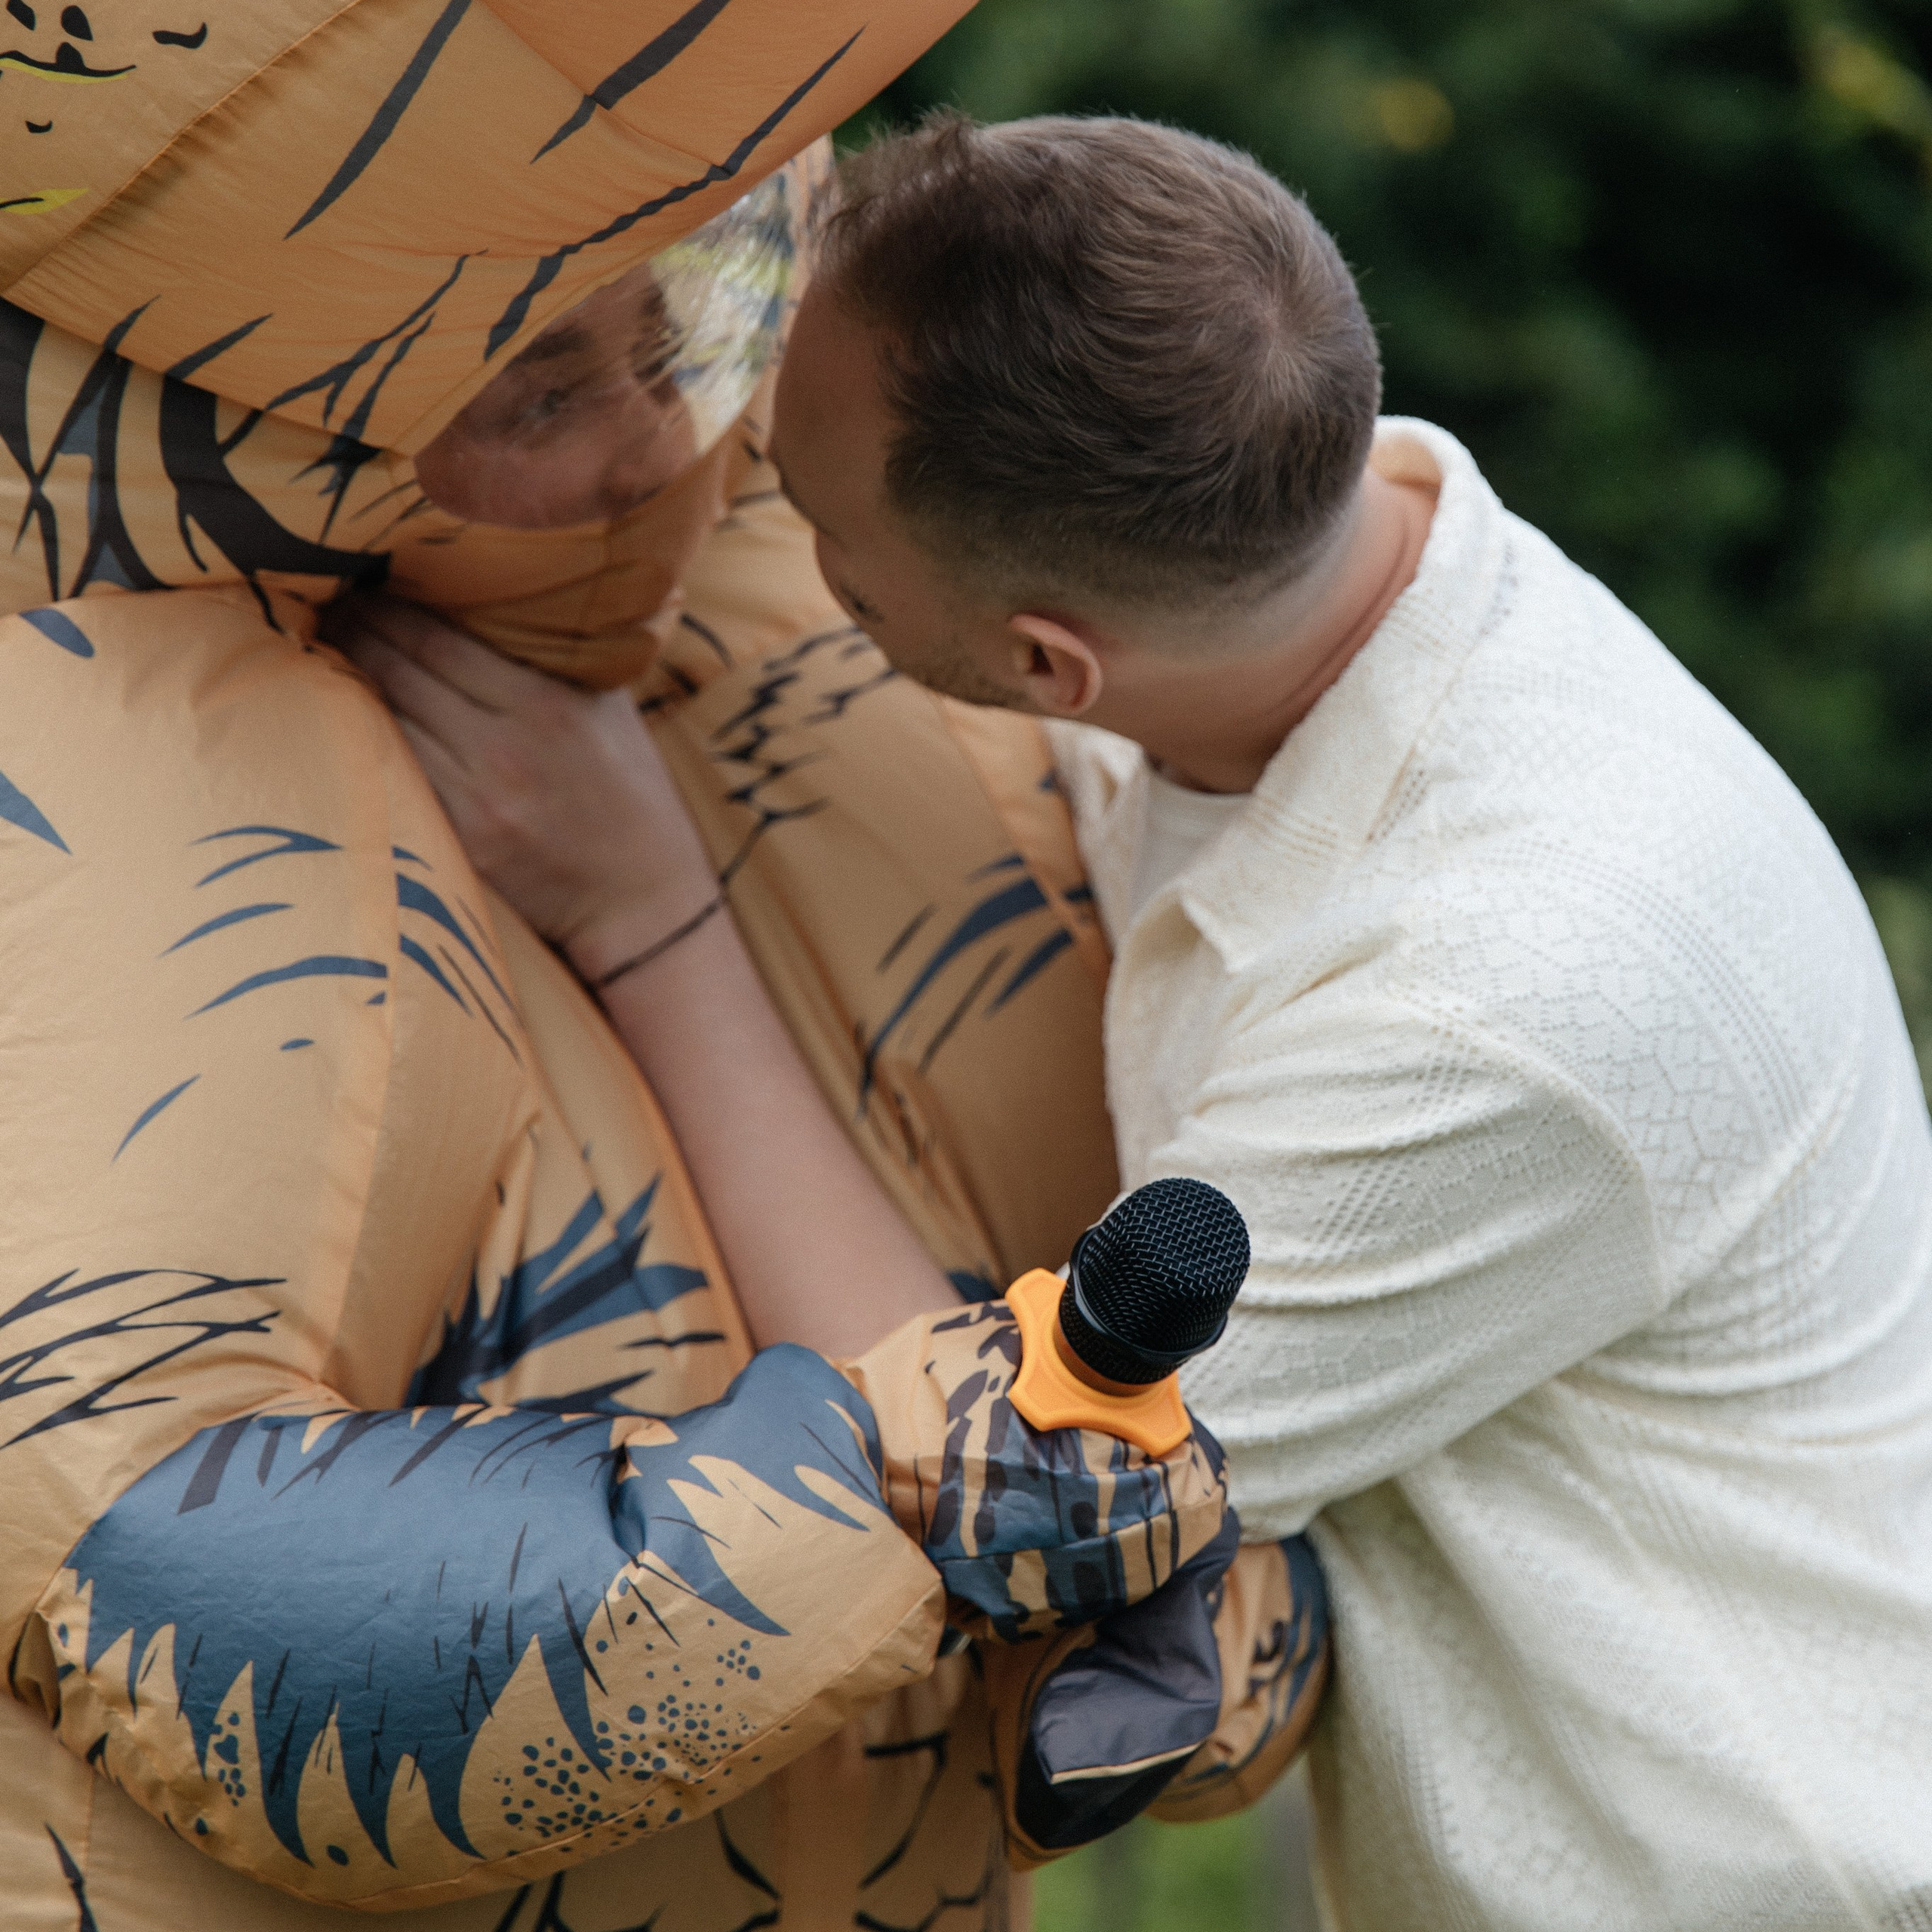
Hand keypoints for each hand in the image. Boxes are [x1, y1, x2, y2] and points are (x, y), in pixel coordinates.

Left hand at [322, 595, 715, 970]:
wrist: (642, 901)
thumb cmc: (633, 795)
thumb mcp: (613, 710)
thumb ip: (564, 654)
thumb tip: (510, 593)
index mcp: (545, 704)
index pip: (436, 636)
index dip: (385, 604)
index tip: (360, 578)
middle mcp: (504, 748)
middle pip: (398, 670)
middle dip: (354, 630)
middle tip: (325, 602)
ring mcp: (476, 799)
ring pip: (384, 721)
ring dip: (346, 682)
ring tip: (324, 650)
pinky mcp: (460, 841)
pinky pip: (396, 773)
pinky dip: (368, 740)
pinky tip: (349, 715)